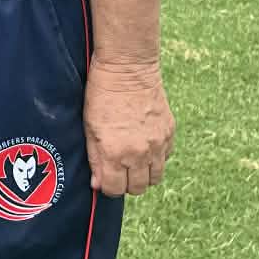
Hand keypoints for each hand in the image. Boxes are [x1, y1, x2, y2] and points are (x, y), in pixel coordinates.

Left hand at [82, 57, 173, 196]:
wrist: (128, 69)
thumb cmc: (102, 95)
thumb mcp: (89, 127)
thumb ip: (95, 159)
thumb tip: (98, 184)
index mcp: (115, 153)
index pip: (115, 190)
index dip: (107, 187)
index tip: (105, 178)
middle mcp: (139, 153)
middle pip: (137, 188)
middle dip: (126, 183)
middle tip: (119, 169)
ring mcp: (157, 144)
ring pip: (155, 178)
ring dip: (143, 174)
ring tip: (133, 160)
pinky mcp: (169, 133)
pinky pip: (166, 158)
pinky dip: (156, 157)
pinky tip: (146, 144)